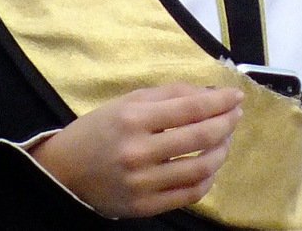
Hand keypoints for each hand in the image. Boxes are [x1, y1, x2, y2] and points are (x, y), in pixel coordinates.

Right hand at [30, 83, 242, 218]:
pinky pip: (190, 194)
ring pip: (201, 168)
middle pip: (201, 137)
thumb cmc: (100, 129)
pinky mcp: (146, 207)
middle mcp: (138, 152)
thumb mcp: (128, 102)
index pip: (190, 108)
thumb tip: (210, 93)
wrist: (65, 171)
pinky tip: (210, 165)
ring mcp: (143, 183)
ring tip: (225, 139)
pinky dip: (208, 178)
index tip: (236, 96)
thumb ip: (169, 95)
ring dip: (222, 151)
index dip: (220, 101)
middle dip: (227, 123)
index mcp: (133, 119)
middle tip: (236, 114)